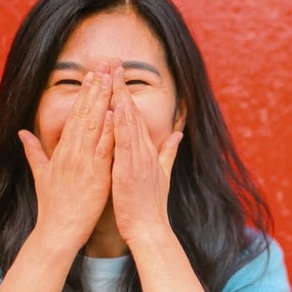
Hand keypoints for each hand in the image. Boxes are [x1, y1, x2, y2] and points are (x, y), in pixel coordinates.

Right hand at [18, 70, 114, 251]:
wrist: (57, 230)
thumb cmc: (52, 205)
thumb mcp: (40, 174)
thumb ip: (34, 152)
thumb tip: (22, 133)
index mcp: (61, 151)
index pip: (75, 117)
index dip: (84, 95)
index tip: (92, 76)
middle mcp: (71, 153)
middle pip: (85, 115)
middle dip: (95, 90)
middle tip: (105, 68)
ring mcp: (83, 163)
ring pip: (94, 127)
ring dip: (103, 102)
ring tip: (110, 81)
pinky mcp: (95, 175)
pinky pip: (103, 150)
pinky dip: (108, 132)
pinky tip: (114, 114)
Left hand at [110, 64, 183, 243]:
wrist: (150, 228)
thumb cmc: (150, 205)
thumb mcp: (162, 174)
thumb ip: (169, 152)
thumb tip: (178, 134)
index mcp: (147, 151)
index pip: (135, 117)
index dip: (126, 94)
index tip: (118, 74)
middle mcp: (144, 150)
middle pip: (131, 112)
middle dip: (121, 87)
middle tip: (114, 63)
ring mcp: (138, 158)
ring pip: (129, 122)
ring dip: (120, 97)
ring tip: (113, 76)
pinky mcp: (130, 169)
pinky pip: (125, 142)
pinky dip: (121, 124)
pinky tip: (115, 107)